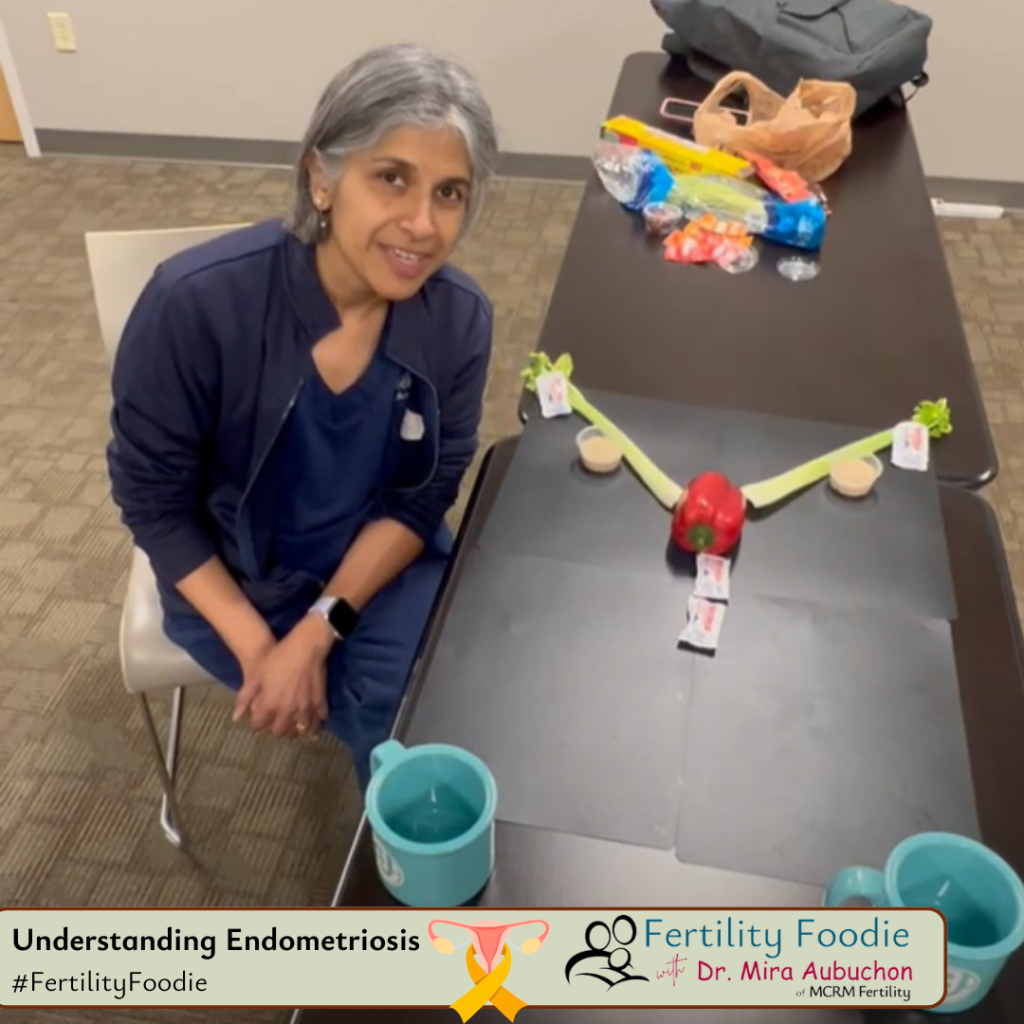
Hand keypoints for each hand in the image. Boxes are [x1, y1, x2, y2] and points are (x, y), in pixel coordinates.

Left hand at [233, 615, 333, 737]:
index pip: (259, 725)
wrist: (306, 647)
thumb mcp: (256, 674)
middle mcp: (287, 711)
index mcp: (269, 705)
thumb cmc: (278, 657)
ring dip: (295, 730)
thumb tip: (235, 717)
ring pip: (300, 729)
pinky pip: (318, 720)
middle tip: (274, 724)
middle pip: (280, 731)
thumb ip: (245, 697)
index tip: (257, 719)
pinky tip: (312, 722)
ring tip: (293, 726)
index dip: (256, 723)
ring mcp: (305, 708)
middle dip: (275, 730)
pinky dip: (315, 724)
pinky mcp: (319, 702)